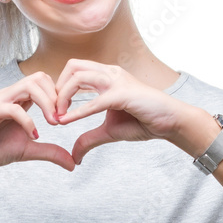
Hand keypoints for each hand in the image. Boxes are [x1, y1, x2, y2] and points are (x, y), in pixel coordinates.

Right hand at [0, 72, 75, 172]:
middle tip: (61, 119)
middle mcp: (10, 95)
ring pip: (28, 85)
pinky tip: (34, 136)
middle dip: (56, 96)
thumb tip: (73, 164)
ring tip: (53, 123)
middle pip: (40, 77)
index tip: (66, 117)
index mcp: (20, 100)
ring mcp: (0, 101)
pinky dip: (28, 122)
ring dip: (46, 103)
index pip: (45, 82)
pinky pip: (13, 108)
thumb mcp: (29, 151)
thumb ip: (50, 153)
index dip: (60, 96)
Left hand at [51, 59, 183, 164]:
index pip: (74, 70)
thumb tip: (74, 156)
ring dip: (62, 97)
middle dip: (57, 88)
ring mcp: (117, 81)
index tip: (55, 109)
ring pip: (78, 78)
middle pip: (72, 66)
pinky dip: (77, 112)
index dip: (60, 87)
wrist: (169, 122)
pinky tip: (65, 122)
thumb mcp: (109, 131)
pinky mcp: (123, 95)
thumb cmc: (143, 121)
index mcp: (106, 76)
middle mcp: (110, 73)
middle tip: (52, 110)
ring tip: (57, 116)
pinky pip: (94, 102)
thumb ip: (89, 139)